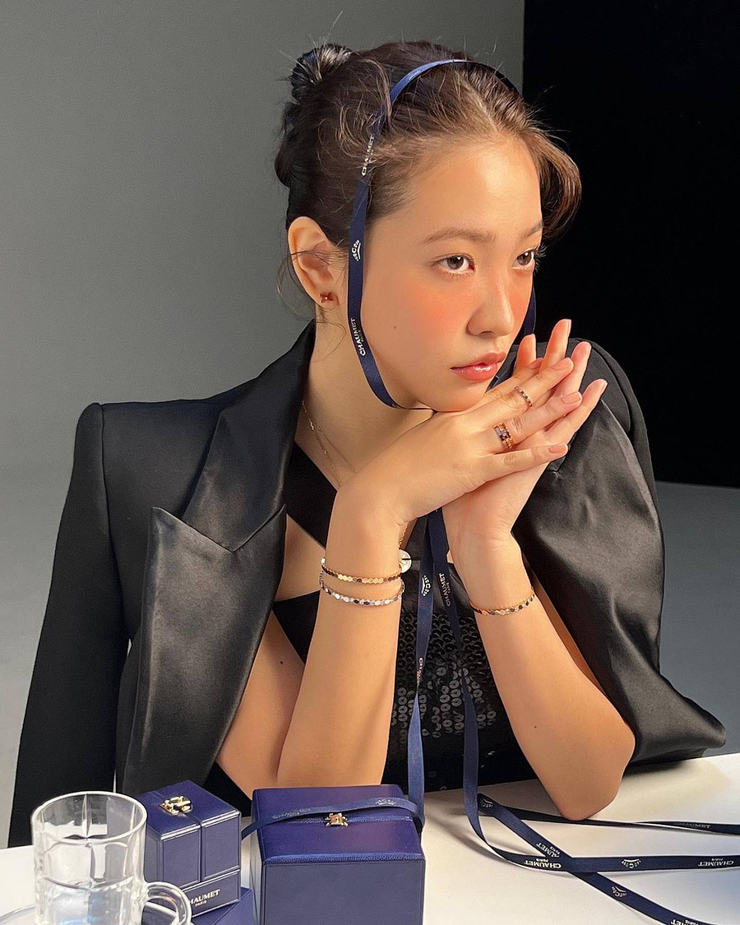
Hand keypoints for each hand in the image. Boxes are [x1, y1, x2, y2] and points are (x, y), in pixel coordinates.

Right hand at [340, 319, 600, 532]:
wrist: (379, 491)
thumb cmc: (396, 468)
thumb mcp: (422, 438)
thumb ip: (442, 427)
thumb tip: (450, 421)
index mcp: (453, 417)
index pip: (494, 390)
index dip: (521, 374)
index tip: (542, 358)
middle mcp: (464, 425)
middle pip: (511, 397)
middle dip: (543, 379)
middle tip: (569, 361)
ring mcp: (469, 446)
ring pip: (517, 423)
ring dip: (549, 410)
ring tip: (576, 395)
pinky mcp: (471, 471)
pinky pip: (510, 460)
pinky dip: (536, 453)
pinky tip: (558, 447)